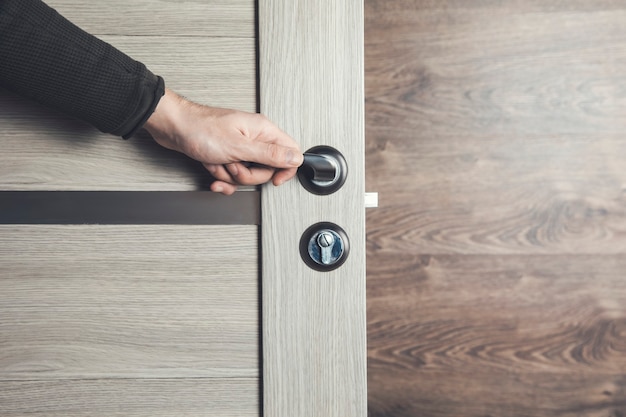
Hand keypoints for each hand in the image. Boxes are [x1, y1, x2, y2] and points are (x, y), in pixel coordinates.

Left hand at [144, 88, 302, 194]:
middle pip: (266, 168)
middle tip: (234, 166)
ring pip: (247, 173)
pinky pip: (232, 174)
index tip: (274, 180)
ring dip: (230, 175)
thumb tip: (296, 158)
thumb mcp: (239, 147)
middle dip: (248, 174)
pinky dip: (221, 176)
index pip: (290, 152)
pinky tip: (212, 170)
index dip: (285, 169)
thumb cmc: (200, 129)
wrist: (172, 126)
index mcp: (263, 130)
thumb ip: (270, 154)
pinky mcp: (226, 153)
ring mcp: (239, 145)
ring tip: (219, 163)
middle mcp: (254, 137)